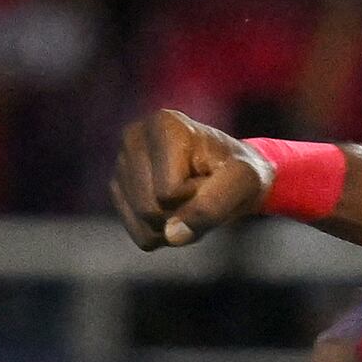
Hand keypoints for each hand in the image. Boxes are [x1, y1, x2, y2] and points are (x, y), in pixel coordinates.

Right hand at [113, 107, 268, 249]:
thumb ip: (212, 206)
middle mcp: (133, 138)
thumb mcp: (243, 183)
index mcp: (163, 125)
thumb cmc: (239, 172)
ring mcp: (121, 164)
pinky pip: (139, 233)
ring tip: (189, 199)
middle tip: (200, 191)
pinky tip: (174, 209)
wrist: (232, 174)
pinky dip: (163, 233)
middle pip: (150, 208)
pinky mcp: (118, 188)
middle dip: (182, 213)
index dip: (196, 195)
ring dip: (174, 224)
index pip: (169, 191)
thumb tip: (171, 235)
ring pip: (143, 223)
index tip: (210, 176)